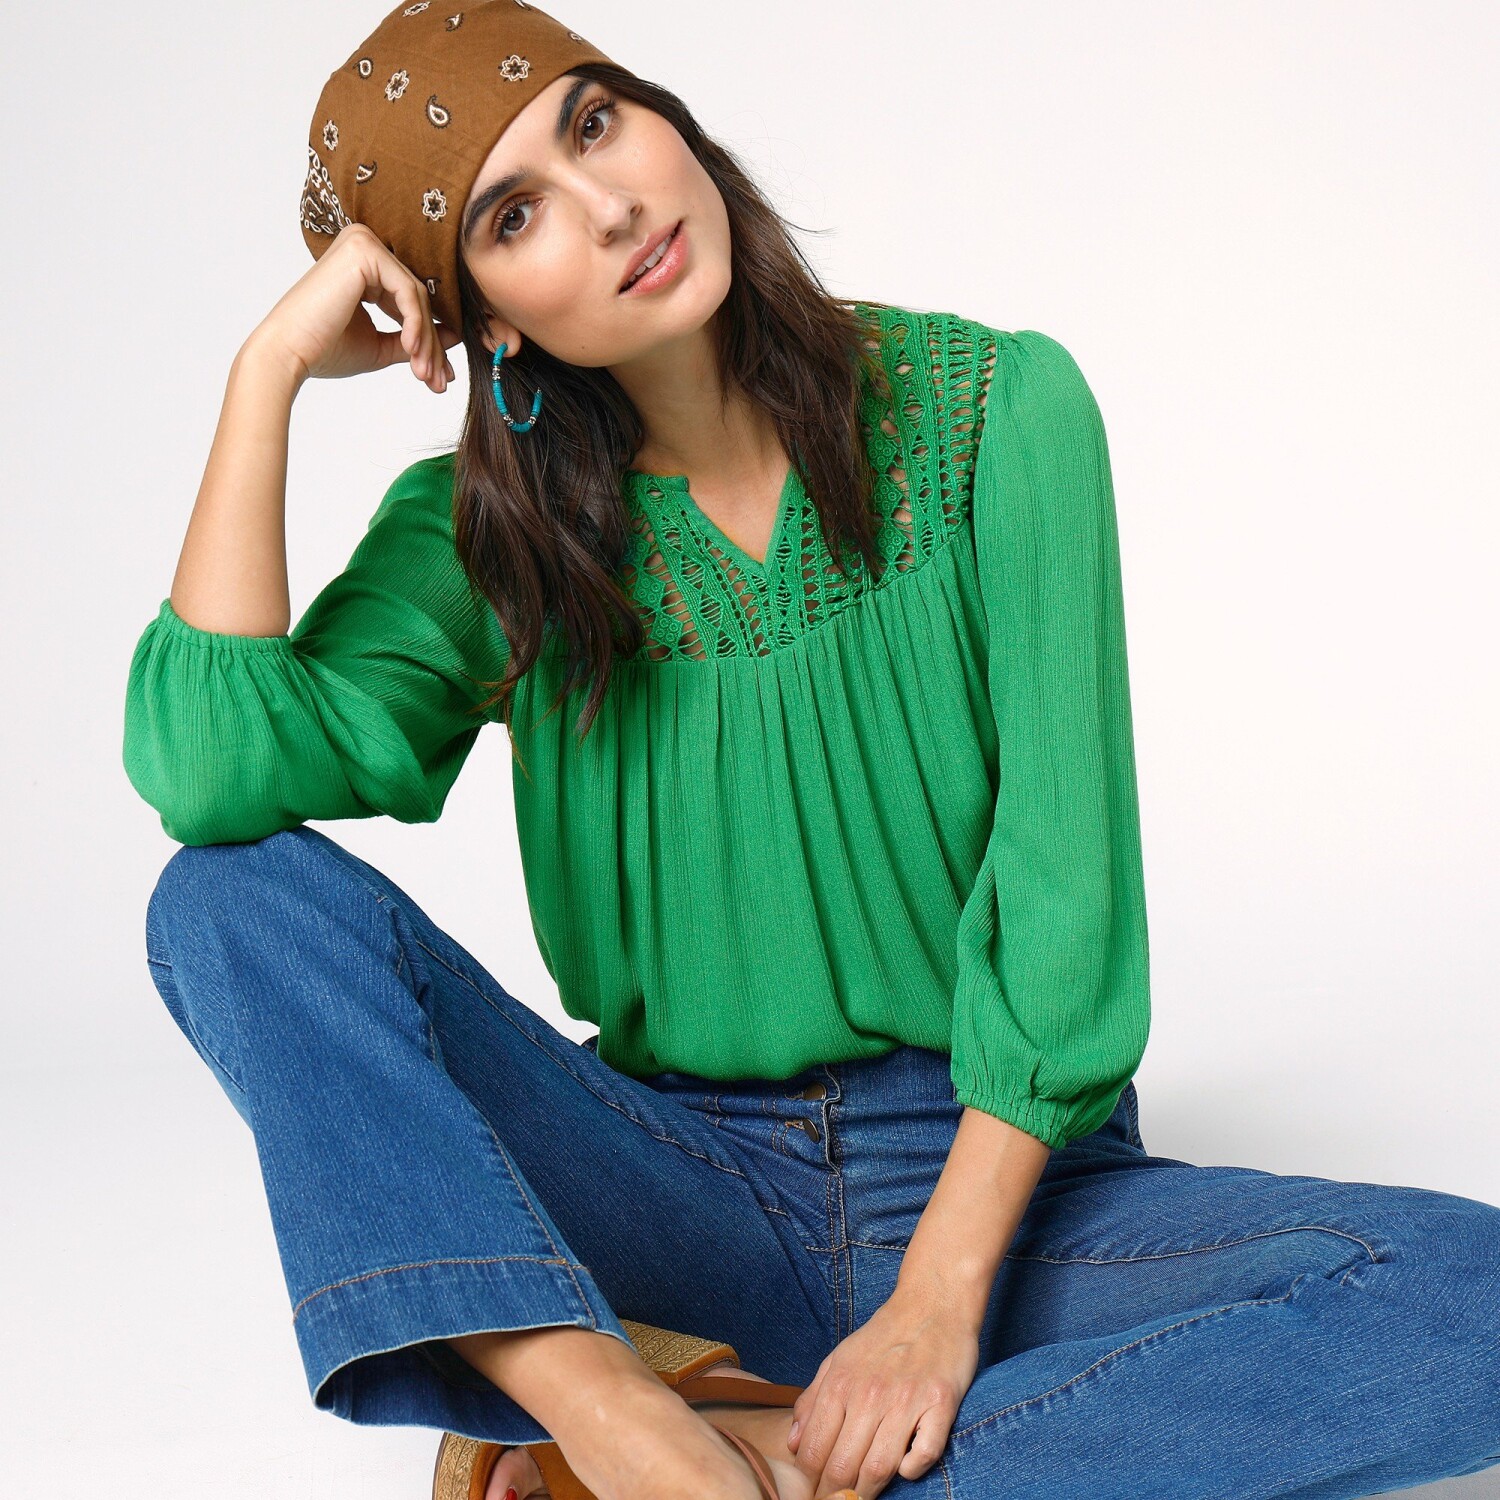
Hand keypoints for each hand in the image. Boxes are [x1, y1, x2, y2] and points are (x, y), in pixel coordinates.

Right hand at [246, 222, 461, 394]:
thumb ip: (415, 338)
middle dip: (431, 345)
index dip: (429, 340)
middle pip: (417, 298)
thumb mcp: (380, 345)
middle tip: (439, 382)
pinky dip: (416, 325)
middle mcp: (364, 246)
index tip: (440, 375)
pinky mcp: (364, 251)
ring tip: (425, 374)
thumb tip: (454, 337)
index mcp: (365, 265)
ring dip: (426, 341)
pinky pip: (407, 292)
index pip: (410, 301)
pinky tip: (412, 352)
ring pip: (417, 297)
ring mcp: (363, 243)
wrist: (288, 354)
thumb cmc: (325, 350)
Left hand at [786, 1288, 978, 1497]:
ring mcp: (906, 1400)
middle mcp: (869, 1393)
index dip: (809, 1484)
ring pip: (880, 1467)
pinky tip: (906, 1468)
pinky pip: (924, 1454)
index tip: (812, 1496)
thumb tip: (794, 1444)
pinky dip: (912, 1470)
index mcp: (840, 1384)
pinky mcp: (940, 1403)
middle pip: (843, 1465)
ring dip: (868, 1492)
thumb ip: (812, 1400)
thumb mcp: (838, 1359)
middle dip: (834, 1494)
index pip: (814, 1452)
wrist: (932, 1303)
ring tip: (864, 1498)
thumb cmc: (883, 1336)